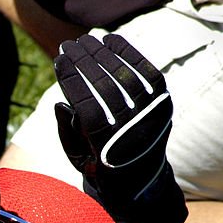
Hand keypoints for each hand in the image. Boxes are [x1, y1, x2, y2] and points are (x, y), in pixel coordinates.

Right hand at [53, 34, 172, 201]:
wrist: (140, 181)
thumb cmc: (99, 166)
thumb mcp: (76, 158)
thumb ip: (67, 131)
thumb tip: (62, 101)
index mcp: (107, 150)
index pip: (87, 106)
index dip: (71, 80)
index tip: (58, 61)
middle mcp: (133, 133)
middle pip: (106, 87)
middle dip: (83, 61)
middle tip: (67, 45)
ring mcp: (153, 118)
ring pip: (126, 77)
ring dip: (104, 54)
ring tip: (85, 41)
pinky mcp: (164, 105)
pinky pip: (148, 73)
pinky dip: (130, 54)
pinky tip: (110, 41)